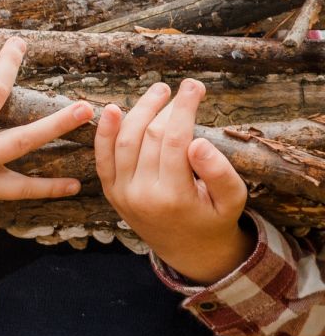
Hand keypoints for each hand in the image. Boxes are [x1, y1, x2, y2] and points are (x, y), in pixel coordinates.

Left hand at [94, 79, 255, 284]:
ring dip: (139, 110)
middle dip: (166, 107)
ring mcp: (122, 193)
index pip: (175, 140)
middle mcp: (142, 195)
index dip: (184, 108)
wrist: (186, 249)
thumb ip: (219, 172)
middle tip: (183, 87)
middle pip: (150, 137)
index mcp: (174, 196)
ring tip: (159, 91)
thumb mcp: (232, 200)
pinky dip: (104, 133)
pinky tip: (111, 109)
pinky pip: (103, 158)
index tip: (195, 86)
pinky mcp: (112, 192)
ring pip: (124, 141)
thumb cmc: (214, 218)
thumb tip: (198, 142)